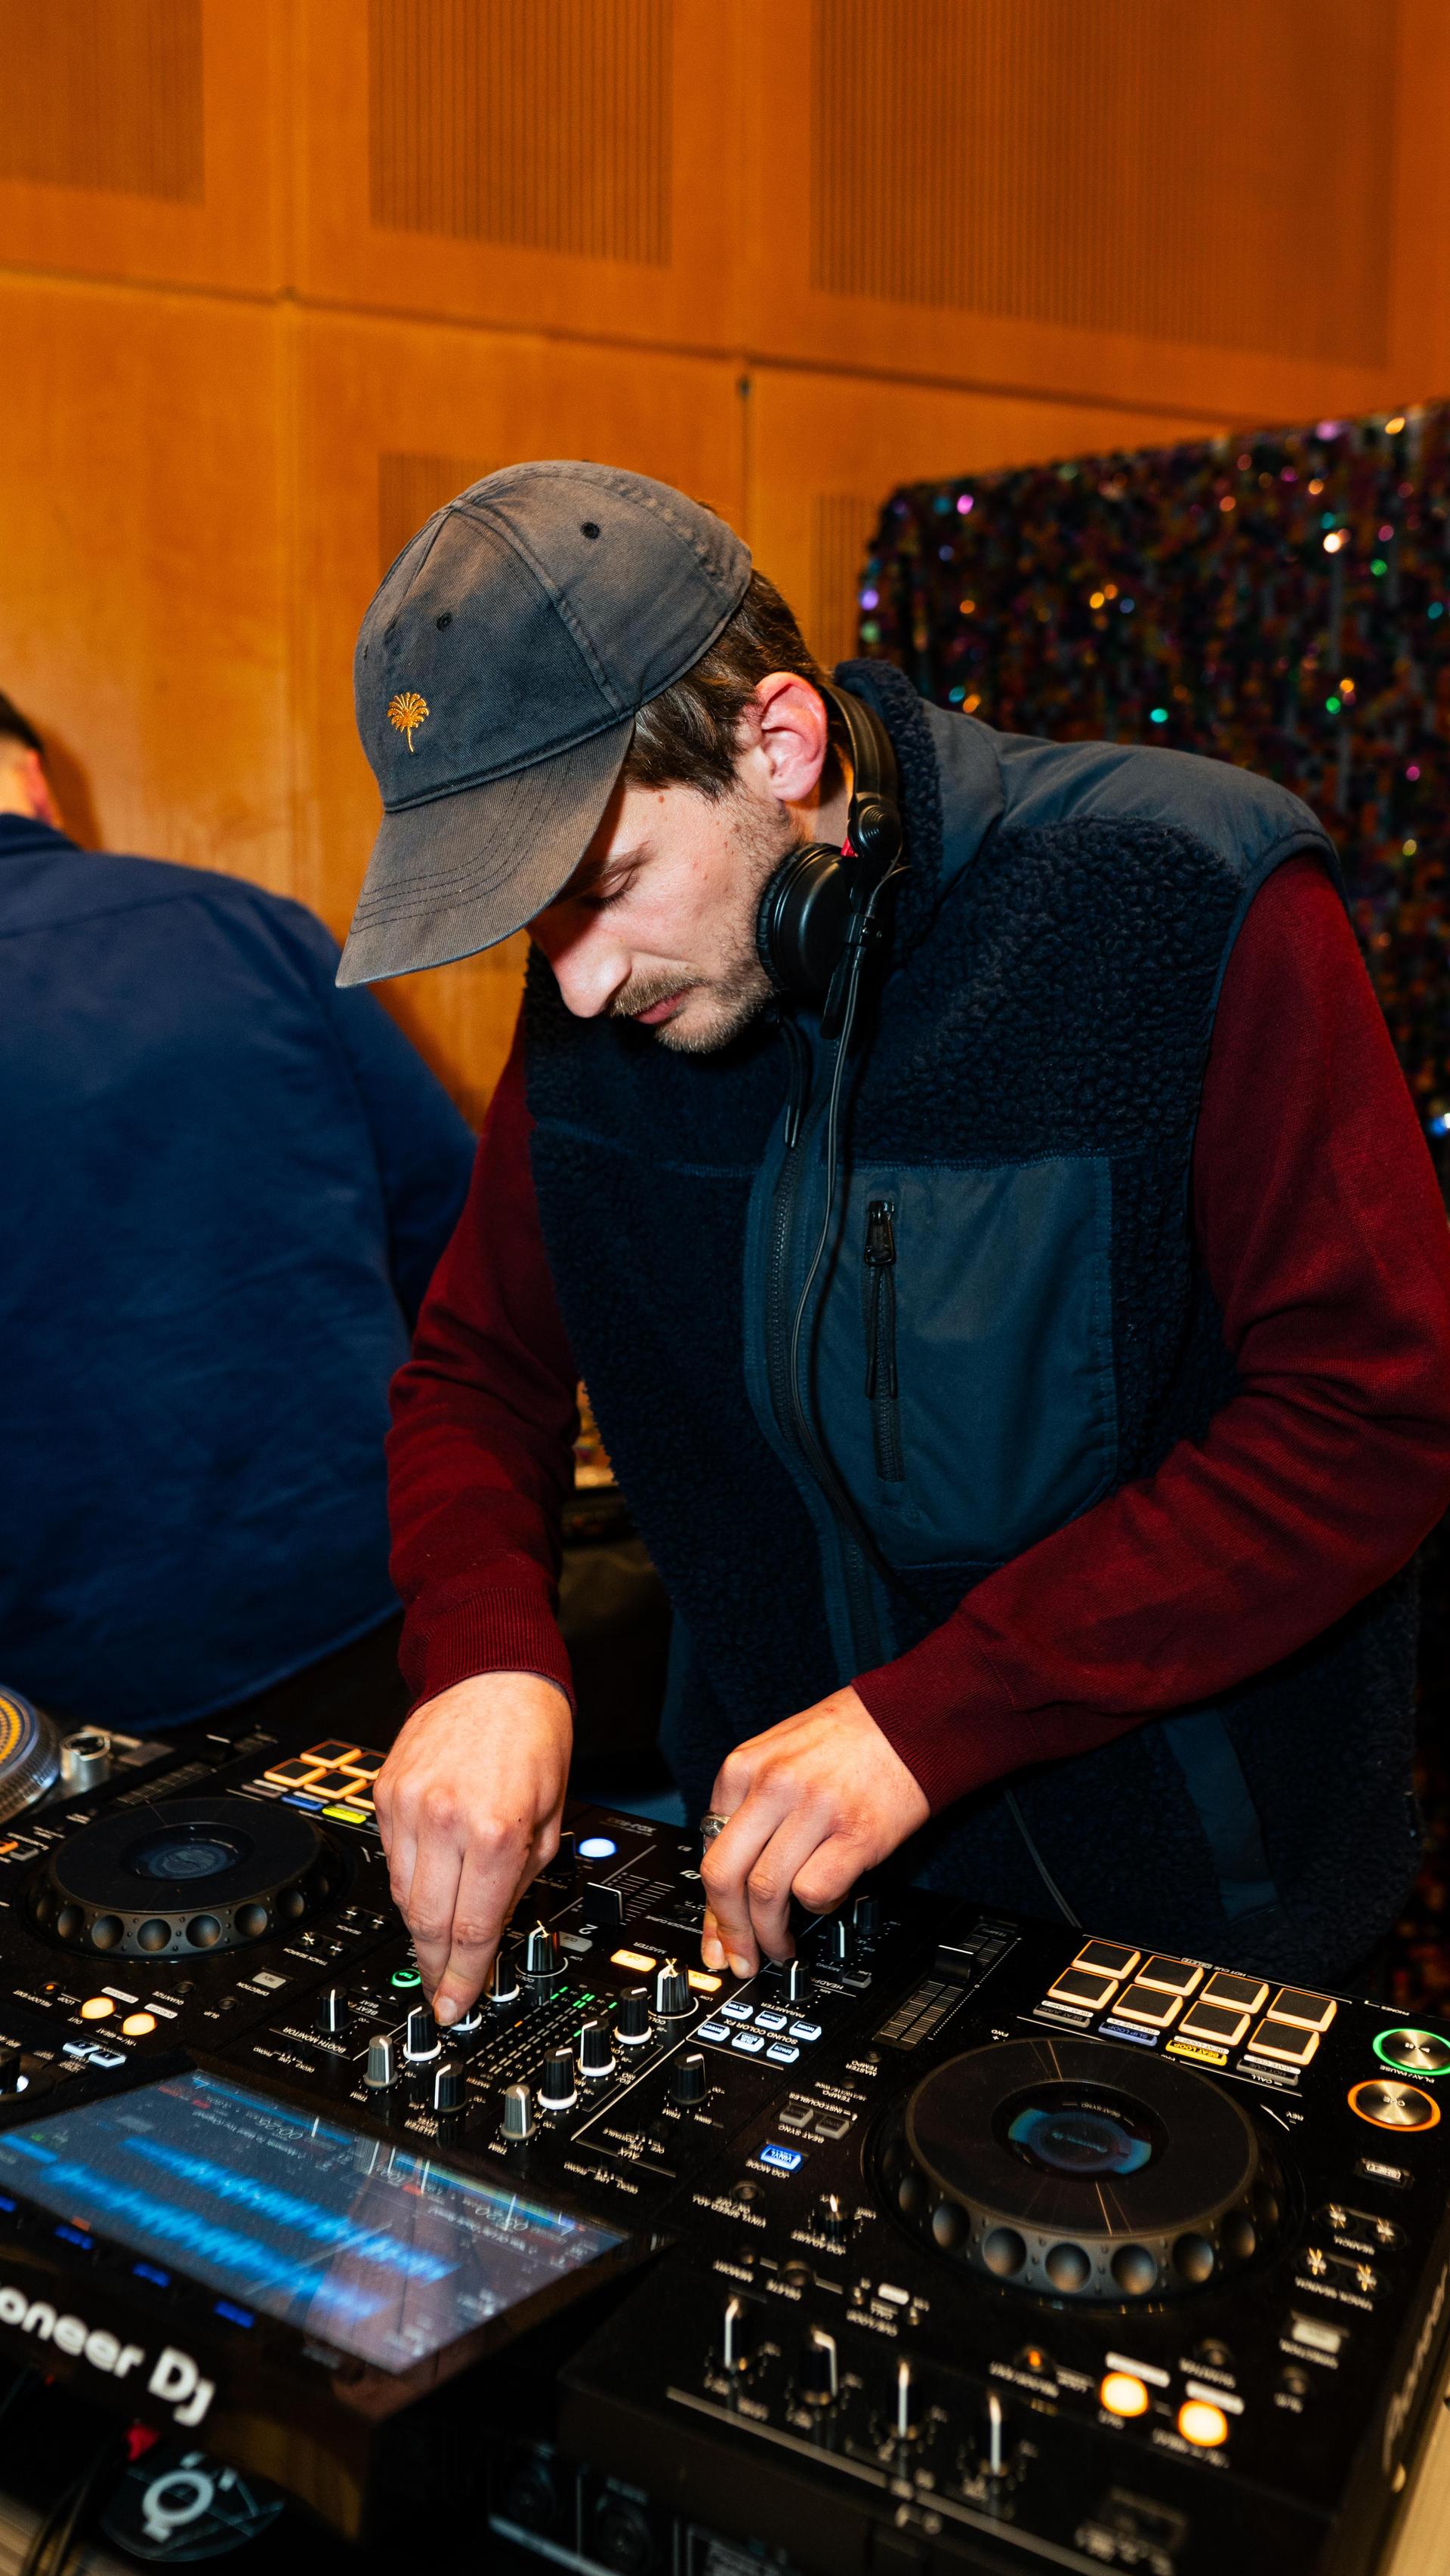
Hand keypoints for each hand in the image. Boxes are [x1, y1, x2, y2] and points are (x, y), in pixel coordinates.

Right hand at [372, 1671, 572, 2026]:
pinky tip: (427, 1879)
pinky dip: (406, 1878)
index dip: (464, 1978)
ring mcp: (407, 1805)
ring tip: (437, 1937)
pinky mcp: (383, 1791)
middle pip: (426, 1922)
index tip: (456, 2005)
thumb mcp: (550, 1817)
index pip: (472, 1929)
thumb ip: (521, 1878)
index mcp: (496, 1831)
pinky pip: (389, 1856)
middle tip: (442, 1988)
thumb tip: (492, 1929)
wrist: (493, 1670)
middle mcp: (444, 1820)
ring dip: (418, 1924)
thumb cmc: (533, 1734)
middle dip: (435, 1964)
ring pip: (399, 1894)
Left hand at [698, 1686, 928, 1977]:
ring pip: (765, 1892)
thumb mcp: (780, 1753)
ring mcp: (814, 1810)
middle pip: (724, 1875)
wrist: (911, 1719)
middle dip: (727, 1929)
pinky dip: (817, 1906)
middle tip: (738, 1957)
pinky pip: (815, 1890)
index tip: (716, 1932)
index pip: (708, 1848)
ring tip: (781, 1946)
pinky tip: (826, 1901)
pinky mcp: (856, 1833)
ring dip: (770, 1934)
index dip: (711, 1902)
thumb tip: (730, 1870)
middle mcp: (773, 1786)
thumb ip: (750, 1802)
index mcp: (746, 1766)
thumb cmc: (850, 1736)